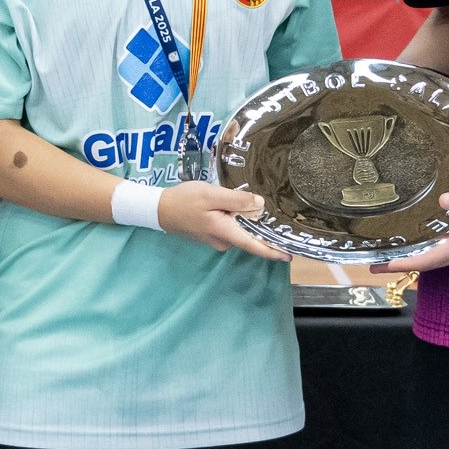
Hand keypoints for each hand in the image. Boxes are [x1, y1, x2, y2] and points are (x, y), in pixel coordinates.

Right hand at [157, 182, 287, 259]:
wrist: (159, 209)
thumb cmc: (184, 200)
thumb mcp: (211, 194)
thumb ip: (237, 200)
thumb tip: (260, 205)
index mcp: (226, 232)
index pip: (254, 246)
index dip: (273, 251)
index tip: (290, 254)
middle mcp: (224, 241)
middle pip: (249, 236)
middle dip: (263, 229)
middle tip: (280, 216)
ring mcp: (216, 240)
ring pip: (239, 231)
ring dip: (248, 221)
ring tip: (258, 204)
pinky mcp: (211, 234)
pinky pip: (231, 228)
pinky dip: (237, 220)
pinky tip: (238, 207)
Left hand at [390, 181, 448, 272]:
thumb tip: (443, 201)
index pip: (431, 258)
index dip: (406, 263)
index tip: (385, 265)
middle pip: (428, 264)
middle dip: (402, 265)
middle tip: (376, 263)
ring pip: (435, 261)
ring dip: (413, 261)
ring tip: (390, 258)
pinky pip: (443, 255)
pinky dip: (426, 255)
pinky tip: (416, 247)